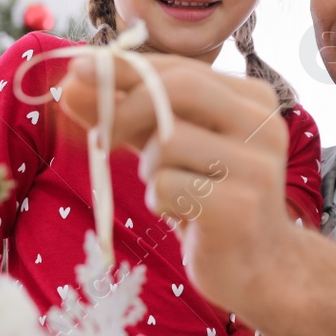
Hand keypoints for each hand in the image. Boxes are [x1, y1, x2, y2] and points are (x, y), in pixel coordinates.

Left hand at [59, 53, 296, 315]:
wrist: (260, 268)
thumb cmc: (211, 200)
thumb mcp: (172, 149)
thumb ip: (130, 116)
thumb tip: (72, 85)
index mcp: (253, 100)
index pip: (181, 67)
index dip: (126, 68)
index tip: (80, 70)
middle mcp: (263, 125)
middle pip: (180, 89)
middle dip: (125, 107)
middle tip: (100, 137)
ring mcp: (257, 167)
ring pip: (168, 141)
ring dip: (149, 168)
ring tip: (168, 190)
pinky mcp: (240, 208)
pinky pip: (166, 187)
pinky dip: (157, 201)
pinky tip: (180, 215)